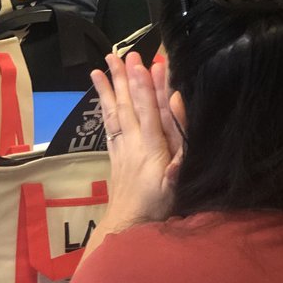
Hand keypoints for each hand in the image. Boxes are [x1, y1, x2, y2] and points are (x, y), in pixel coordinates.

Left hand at [91, 52, 181, 229]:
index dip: (149, 86)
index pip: (151, 110)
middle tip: (122, 53)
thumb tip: (177, 105)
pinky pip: (109, 125)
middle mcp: (135, 143)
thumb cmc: (160, 206)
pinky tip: (102, 95)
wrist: (129, 228)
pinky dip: (105, 107)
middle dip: (126, 78)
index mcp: (153, 148)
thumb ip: (180, 145)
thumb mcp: (178, 180)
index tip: (147, 62)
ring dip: (110, 87)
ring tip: (102, 65)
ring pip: (115, 112)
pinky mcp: (115, 155)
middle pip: (129, 105)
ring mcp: (122, 148)